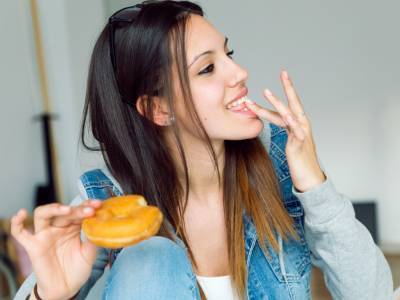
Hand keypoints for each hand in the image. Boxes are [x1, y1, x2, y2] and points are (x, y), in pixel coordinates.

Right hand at [10, 200, 101, 299]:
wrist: (66, 288)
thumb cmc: (77, 269)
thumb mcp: (89, 253)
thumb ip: (92, 239)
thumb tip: (98, 224)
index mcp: (73, 226)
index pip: (78, 211)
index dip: (87, 206)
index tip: (98, 204)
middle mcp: (58, 227)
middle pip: (64, 212)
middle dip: (77, 209)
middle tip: (90, 210)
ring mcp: (45, 235)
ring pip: (42, 214)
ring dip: (54, 209)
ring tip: (67, 209)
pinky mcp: (33, 246)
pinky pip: (20, 233)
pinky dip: (17, 223)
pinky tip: (21, 214)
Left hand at [246, 70, 325, 191]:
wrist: (309, 177)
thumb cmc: (299, 160)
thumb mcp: (291, 140)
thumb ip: (286, 128)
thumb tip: (277, 119)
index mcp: (298, 124)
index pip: (289, 104)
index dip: (283, 92)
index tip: (280, 77)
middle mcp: (302, 125)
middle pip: (295, 103)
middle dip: (288, 87)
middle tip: (284, 72)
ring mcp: (302, 134)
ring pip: (290, 114)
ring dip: (278, 102)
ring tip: (266, 93)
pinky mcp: (300, 144)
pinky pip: (296, 131)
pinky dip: (291, 122)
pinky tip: (286, 115)